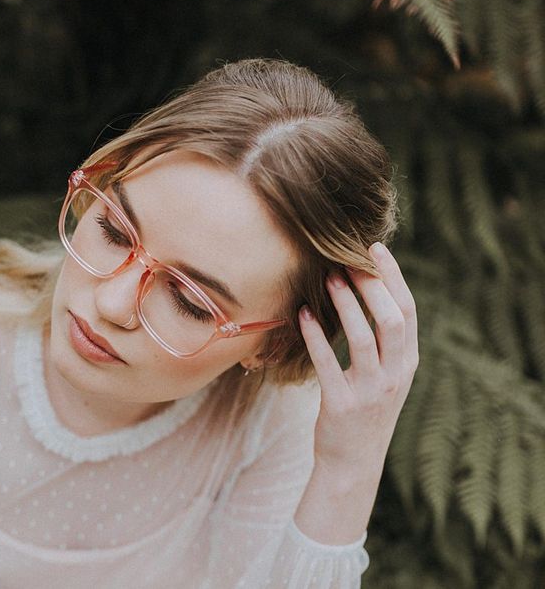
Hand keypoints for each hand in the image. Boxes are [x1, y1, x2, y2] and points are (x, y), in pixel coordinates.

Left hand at [298, 242, 418, 479]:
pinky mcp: (342, 404)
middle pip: (391, 318)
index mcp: (407, 362)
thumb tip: (371, 289)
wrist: (354, 463)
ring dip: (346, 304)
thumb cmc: (366, 409)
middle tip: (348, 259)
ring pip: (363, 337)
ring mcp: (371, 390)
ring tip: (328, 278)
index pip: (407, 310)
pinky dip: (315, 336)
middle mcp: (395, 374)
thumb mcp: (387, 375)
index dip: (393, 277)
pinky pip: (327, 363)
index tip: (376, 248)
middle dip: (371, 284)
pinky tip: (303, 314)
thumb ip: (386, 341)